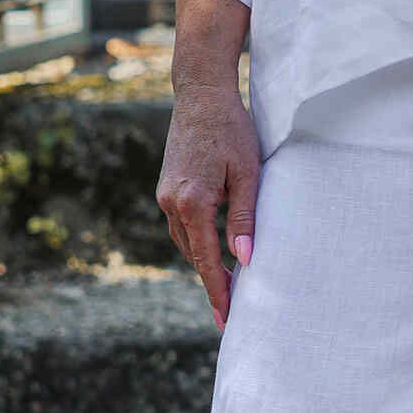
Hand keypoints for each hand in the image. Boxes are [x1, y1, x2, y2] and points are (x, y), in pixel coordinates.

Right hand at [158, 0, 257, 327]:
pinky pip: (182, 224)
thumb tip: (244, 259)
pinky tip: (214, 250)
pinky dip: (197, 241)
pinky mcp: (167, 187)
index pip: (205, 259)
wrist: (201, 94)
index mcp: (192, 201)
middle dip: (211, 282)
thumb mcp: (247, 173)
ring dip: (203, 262)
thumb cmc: (232, 129)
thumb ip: (244, 217)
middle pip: (192, 255)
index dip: (218, 291)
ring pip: (185, 241)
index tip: (226, 319)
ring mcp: (165, 194)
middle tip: (231, 312)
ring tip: (226, 286)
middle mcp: (172, 202)